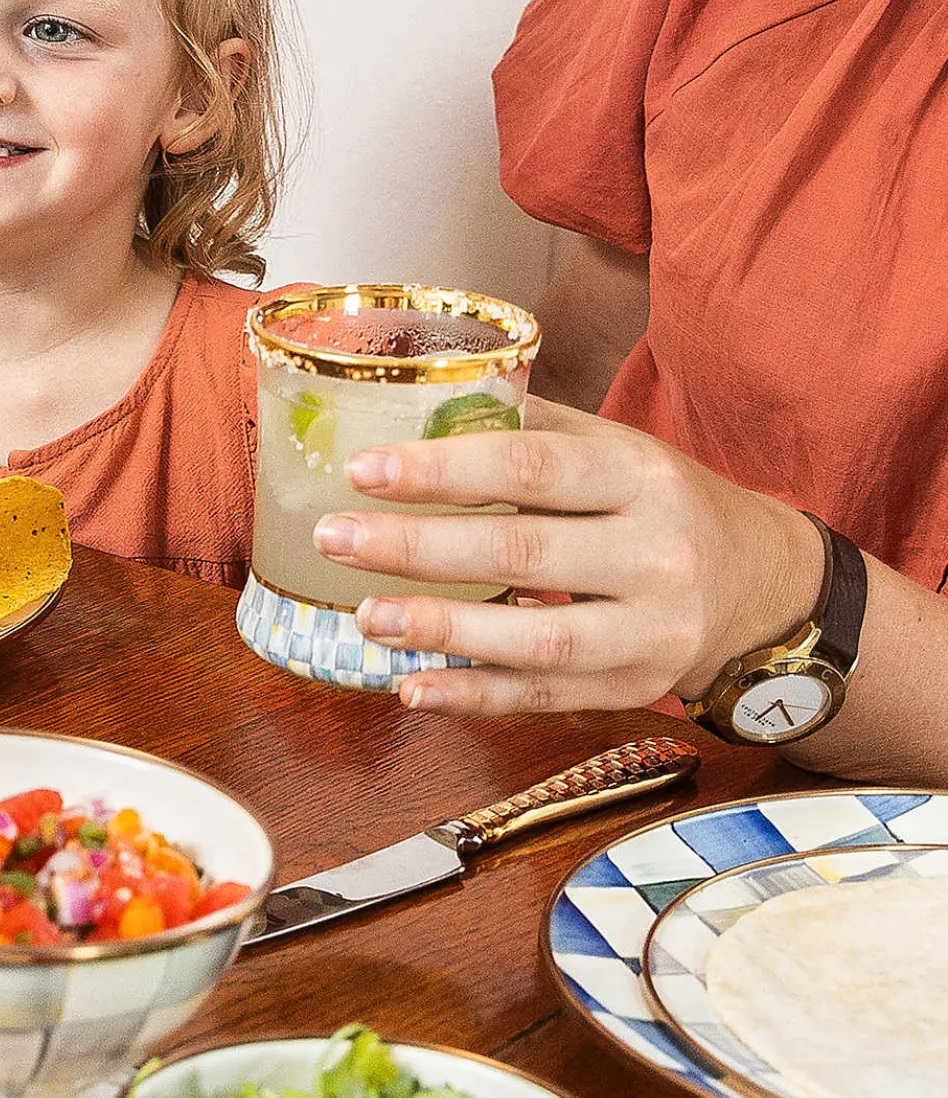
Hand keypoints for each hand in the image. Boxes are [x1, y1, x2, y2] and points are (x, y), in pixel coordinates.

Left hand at [313, 397, 823, 716]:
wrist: (762, 585)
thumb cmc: (656, 502)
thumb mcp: (612, 448)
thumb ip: (525, 427)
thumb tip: (416, 400)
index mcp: (639, 474)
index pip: (530, 466)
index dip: (441, 469)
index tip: (362, 471)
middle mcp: (655, 554)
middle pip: (524, 552)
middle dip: (418, 547)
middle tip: (334, 538)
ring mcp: (653, 630)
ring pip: (538, 636)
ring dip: (443, 628)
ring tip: (365, 617)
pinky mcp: (638, 687)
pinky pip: (548, 696)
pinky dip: (476, 696)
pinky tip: (414, 687)